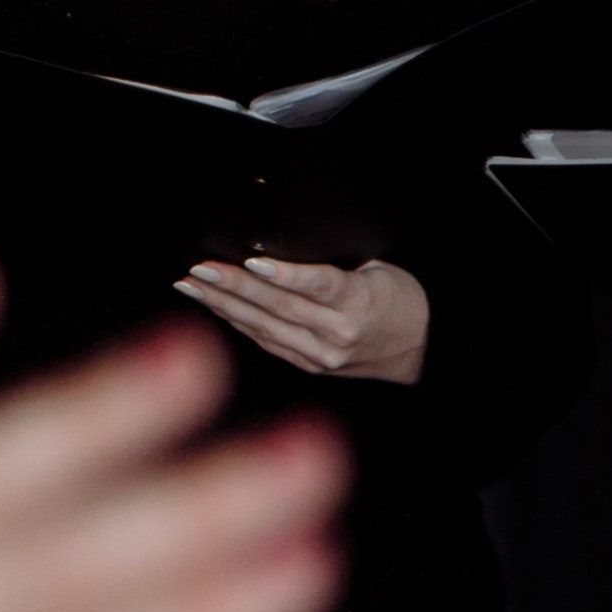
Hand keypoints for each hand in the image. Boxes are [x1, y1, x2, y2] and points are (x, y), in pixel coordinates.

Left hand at [184, 257, 433, 385]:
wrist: (419, 348)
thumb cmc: (399, 300)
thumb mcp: (378, 270)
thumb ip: (334, 264)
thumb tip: (279, 245)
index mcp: (359, 304)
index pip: (317, 285)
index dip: (283, 273)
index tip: (250, 261)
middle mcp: (337, 334)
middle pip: (279, 307)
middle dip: (233, 287)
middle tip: (198, 269)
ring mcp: (321, 355)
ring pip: (264, 327)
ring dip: (223, 305)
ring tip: (191, 285)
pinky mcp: (310, 366)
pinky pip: (266, 341)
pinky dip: (237, 322)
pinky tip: (214, 307)